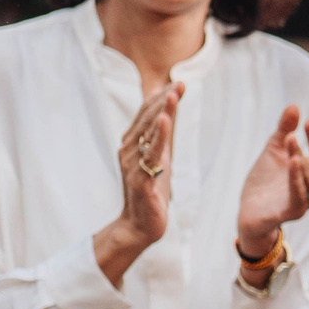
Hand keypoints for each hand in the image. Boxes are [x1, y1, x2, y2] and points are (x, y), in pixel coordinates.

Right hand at [95, 82, 183, 288]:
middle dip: (164, 100)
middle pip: (147, 119)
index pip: (146, 114)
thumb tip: (166, 106)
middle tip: (180, 83)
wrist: (140, 225)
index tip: (179, 83)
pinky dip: (158, 136)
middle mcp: (128, 150)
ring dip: (161, 112)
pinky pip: (150, 154)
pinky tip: (165, 121)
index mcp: (131, 143)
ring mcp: (132, 164)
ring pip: (148, 133)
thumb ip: (162, 133)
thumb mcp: (159, 157)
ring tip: (173, 94)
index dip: (162, 97)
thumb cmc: (150, 190)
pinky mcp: (140, 179)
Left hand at [237, 105, 308, 258]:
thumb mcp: (274, 149)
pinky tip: (293, 160)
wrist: (250, 210)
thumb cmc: (267, 180)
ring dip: (301, 155)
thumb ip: (284, 129)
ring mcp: (306, 199)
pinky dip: (297, 177)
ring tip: (290, 138)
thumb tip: (294, 106)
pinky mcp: (292, 210)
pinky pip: (299, 194)